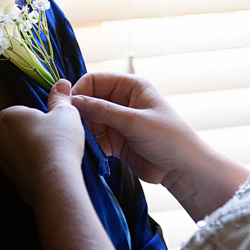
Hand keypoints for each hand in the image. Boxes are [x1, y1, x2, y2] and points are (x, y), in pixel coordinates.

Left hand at [0, 79, 85, 204]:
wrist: (54, 183)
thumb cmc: (58, 142)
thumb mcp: (65, 114)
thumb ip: (60, 98)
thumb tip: (62, 83)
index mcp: (8, 117)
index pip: (19, 111)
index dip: (38, 117)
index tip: (52, 124)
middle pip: (18, 131)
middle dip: (34, 134)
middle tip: (55, 139)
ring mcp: (3, 161)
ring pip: (20, 151)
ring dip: (33, 151)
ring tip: (54, 156)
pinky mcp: (11, 180)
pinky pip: (23, 168)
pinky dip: (34, 168)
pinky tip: (50, 170)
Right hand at [71, 72, 201, 184]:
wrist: (183, 169)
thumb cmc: (168, 138)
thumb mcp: (134, 121)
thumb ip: (103, 111)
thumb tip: (73, 102)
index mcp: (130, 86)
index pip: (95, 80)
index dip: (79, 91)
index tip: (67, 107)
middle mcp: (122, 101)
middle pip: (89, 100)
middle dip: (78, 113)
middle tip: (69, 127)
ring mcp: (117, 121)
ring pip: (89, 121)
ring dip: (82, 130)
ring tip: (78, 141)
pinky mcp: (115, 141)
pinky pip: (94, 139)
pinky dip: (89, 144)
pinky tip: (87, 152)